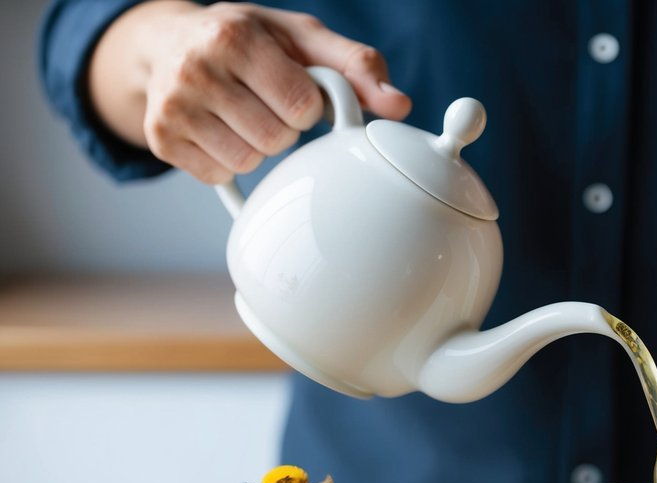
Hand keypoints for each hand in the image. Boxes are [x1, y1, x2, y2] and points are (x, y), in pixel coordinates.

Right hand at [89, 1, 411, 183]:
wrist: (169, 41)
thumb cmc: (251, 40)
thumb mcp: (303, 38)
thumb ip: (357, 66)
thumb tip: (400, 106)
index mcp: (234, 38)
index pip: (301, 105)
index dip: (308, 106)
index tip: (294, 90)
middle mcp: (195, 70)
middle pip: (276, 139)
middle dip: (284, 127)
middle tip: (267, 103)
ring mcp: (172, 108)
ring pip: (248, 161)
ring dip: (259, 147)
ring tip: (245, 115)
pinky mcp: (160, 140)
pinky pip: (220, 174)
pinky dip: (229, 160)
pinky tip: (222, 130)